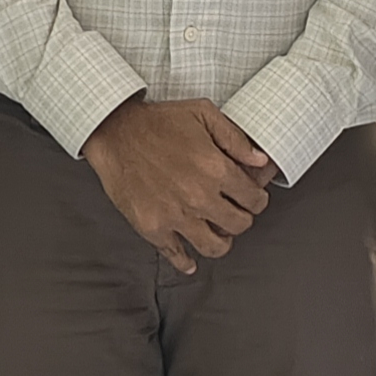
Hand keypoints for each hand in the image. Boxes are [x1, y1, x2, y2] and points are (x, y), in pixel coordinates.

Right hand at [82, 96, 276, 274]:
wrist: (114, 132)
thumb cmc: (158, 121)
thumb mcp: (203, 113)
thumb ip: (235, 138)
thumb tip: (261, 160)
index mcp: (215, 169)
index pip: (253, 199)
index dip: (257, 199)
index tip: (253, 198)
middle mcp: (199, 197)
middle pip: (239, 225)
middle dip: (242, 218)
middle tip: (236, 212)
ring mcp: (176, 216)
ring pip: (214, 247)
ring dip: (221, 241)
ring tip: (218, 232)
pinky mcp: (153, 227)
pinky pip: (176, 255)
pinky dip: (186, 262)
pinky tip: (190, 261)